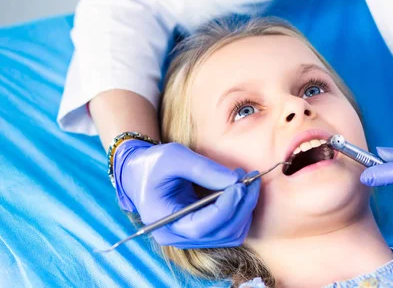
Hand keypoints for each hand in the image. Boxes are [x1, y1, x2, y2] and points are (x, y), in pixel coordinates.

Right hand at [112, 140, 259, 247]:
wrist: (139, 172)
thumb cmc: (152, 163)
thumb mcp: (173, 157)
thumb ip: (203, 169)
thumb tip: (235, 181)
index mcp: (163, 221)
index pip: (200, 227)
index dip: (226, 208)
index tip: (240, 185)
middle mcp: (177, 236)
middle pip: (220, 233)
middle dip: (241, 206)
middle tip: (251, 179)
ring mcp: (190, 238)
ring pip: (230, 235)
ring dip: (245, 209)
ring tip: (246, 181)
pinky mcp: (201, 231)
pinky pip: (229, 229)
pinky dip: (240, 211)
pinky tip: (241, 191)